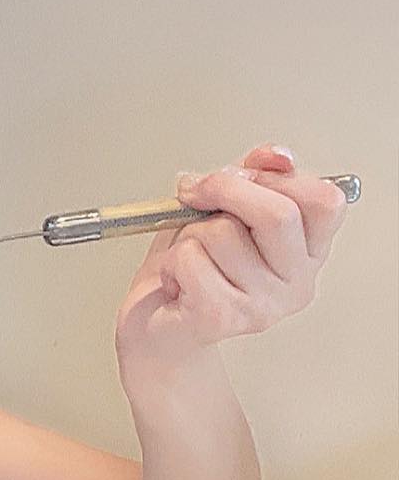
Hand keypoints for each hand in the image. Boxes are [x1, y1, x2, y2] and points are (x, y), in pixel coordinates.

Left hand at [116, 143, 348, 360]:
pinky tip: (176, 280)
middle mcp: (297, 282)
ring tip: (188, 257)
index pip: (324, 200)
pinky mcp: (224, 318)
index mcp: (309, 251)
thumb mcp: (222, 207)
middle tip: (194, 195)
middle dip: (225, 190)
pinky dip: (171, 260)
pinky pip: (189, 260)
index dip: (273, 178)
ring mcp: (264, 305)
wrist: (156, 325)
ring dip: (189, 234)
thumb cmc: (191, 266)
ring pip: (222, 233)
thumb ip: (251, 174)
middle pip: (278, 213)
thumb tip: (274, 154)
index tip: (236, 174)